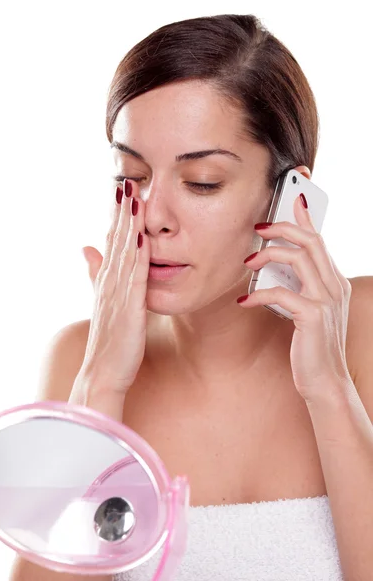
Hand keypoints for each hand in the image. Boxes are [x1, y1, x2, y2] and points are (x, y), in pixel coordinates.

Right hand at [80, 178, 149, 395]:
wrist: (103, 372)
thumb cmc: (109, 341)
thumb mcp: (103, 302)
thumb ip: (96, 274)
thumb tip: (86, 248)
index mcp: (106, 280)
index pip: (112, 241)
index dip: (116, 216)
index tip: (121, 190)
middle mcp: (110, 282)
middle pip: (116, 239)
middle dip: (121, 210)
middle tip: (126, 180)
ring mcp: (118, 293)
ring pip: (125, 251)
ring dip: (129, 223)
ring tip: (132, 195)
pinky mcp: (130, 307)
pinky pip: (136, 276)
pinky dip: (139, 254)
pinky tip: (144, 235)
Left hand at [238, 193, 352, 402]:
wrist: (325, 382)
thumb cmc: (312, 348)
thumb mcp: (309, 312)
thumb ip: (300, 289)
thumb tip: (275, 271)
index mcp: (334, 283)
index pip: (320, 240)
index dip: (306, 217)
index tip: (293, 198)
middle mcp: (335, 286)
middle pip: (310, 240)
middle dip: (282, 227)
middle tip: (258, 228)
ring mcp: (327, 300)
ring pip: (298, 257)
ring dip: (268, 255)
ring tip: (248, 263)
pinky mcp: (313, 316)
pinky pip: (282, 292)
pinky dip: (259, 293)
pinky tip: (245, 301)